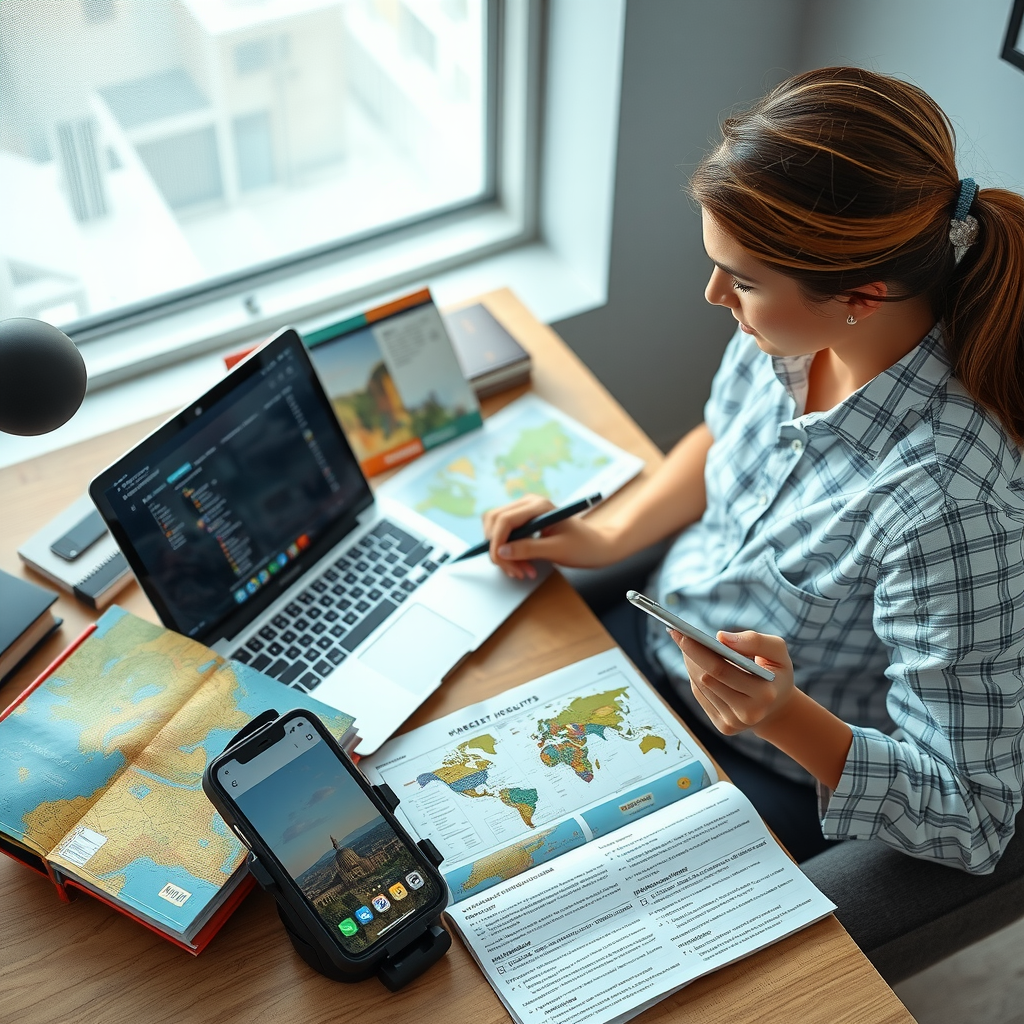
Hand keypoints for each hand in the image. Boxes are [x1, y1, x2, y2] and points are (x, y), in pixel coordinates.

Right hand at [482, 495, 621, 578]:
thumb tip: (501, 552)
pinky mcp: (524, 523)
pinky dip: (509, 554)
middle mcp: (527, 504)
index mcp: (537, 505)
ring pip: (497, 531)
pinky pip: (505, 536)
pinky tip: (523, 566)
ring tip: (522, 572)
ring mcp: (524, 512)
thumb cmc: (583, 546)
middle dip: (498, 550)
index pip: (503, 519)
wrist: (597, 546)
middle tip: (515, 571)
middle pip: (494, 522)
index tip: (501, 562)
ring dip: (504, 554)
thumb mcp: (557, 550)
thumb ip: (528, 549)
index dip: (497, 542)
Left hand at [672, 629, 795, 736]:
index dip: (699, 650)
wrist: (778, 708)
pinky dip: (696, 677)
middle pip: (707, 678)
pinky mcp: (724, 727)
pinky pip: (702, 697)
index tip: (682, 632)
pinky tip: (695, 662)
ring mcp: (735, 723)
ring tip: (685, 643)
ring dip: (691, 664)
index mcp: (764, 693)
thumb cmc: (775, 672)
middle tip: (677, 633)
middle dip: (690, 654)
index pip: (721, 669)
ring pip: (702, 687)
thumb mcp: (776, 652)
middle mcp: (749, 713)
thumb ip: (754, 641)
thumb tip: (720, 637)